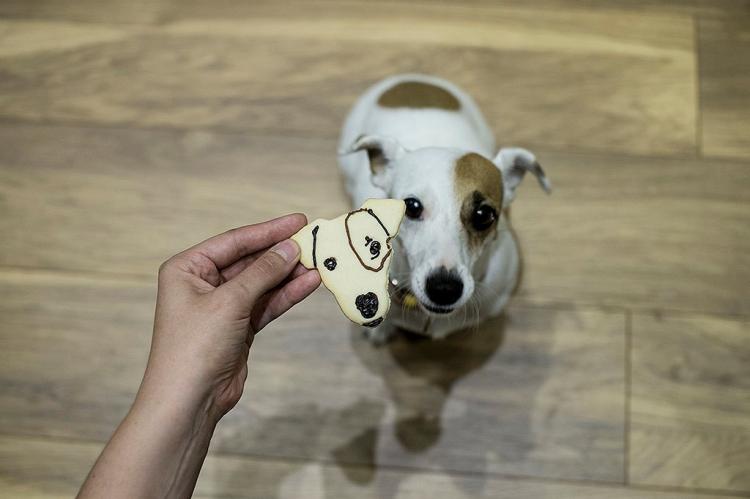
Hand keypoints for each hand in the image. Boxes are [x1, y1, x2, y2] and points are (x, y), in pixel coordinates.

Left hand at [141, 213, 320, 418]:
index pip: (234, 242)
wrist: (189, 400)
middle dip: (281, 253)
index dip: (268, 231)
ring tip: (319, 263)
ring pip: (262, 283)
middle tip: (314, 241)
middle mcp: (203, 283)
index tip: (298, 221)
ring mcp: (222, 306)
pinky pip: (266, 303)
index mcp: (188, 268)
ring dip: (288, 274)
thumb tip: (291, 248)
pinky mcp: (239, 326)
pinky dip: (286, 295)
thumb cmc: (195, 346)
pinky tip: (310, 284)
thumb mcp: (230, 301)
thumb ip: (263, 272)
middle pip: (250, 260)